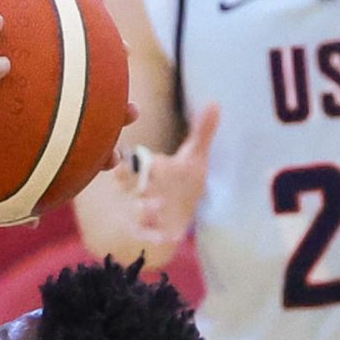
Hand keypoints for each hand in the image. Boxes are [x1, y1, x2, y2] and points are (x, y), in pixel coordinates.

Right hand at [125, 100, 218, 254]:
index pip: (130, 160)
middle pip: (128, 184)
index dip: (123, 157)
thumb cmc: (182, 182)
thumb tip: (216, 102)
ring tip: (157, 204)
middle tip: (139, 177)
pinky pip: (146, 235)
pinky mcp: (148, 231)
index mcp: (146, 169)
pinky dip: (153, 237)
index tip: (124, 155)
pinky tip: (168, 237)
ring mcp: (141, 211)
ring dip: (144, 208)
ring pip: (136, 209)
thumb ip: (202, 132)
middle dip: (131, 181)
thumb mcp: (194, 157)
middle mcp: (138, 189)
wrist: (177, 217)